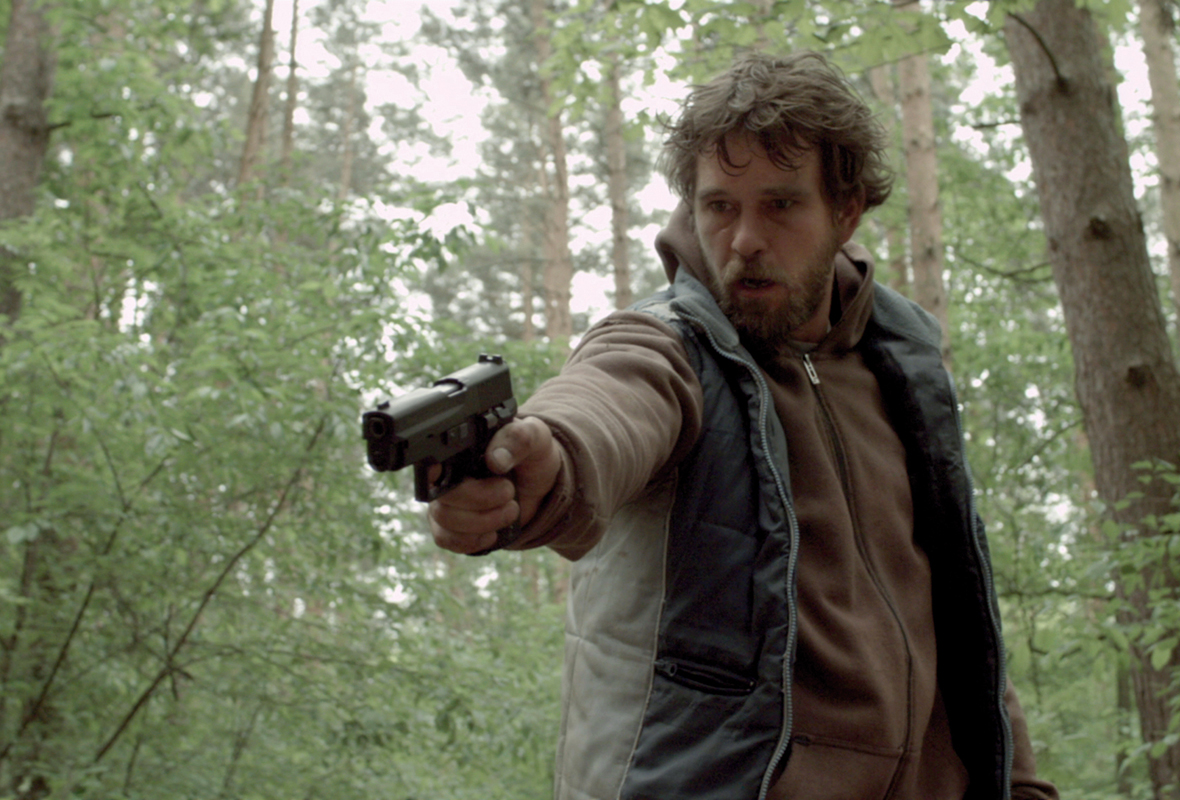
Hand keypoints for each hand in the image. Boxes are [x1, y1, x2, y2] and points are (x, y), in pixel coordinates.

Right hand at [428, 416, 562, 553]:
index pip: (432, 462)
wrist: (541, 488)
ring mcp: (444, 502)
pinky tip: (493, 531)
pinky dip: (474, 539)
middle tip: (510, 492)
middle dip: (482, 500)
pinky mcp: (449, 527)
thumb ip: (518, 439)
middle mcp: (444, 475)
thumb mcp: (535, 437)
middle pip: (442, 496)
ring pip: (444, 520)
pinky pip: (447, 539)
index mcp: (459, 448)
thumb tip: (496, 460)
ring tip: (510, 510)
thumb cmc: (532, 457)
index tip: (457, 478)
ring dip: (483, 521)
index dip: (435, 473)